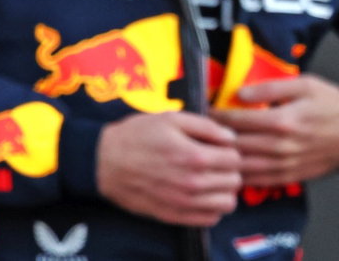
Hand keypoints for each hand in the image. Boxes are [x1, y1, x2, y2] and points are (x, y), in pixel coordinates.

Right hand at [97, 111, 241, 226]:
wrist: (104, 161)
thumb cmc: (135, 136)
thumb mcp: (169, 119)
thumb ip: (205, 126)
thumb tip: (231, 137)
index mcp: (195, 156)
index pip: (235, 158)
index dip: (228, 149)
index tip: (216, 147)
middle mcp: (194, 183)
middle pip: (234, 181)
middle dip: (227, 169)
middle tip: (212, 162)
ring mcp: (185, 203)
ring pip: (227, 203)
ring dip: (223, 190)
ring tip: (208, 179)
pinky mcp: (175, 216)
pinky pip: (210, 219)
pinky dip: (211, 207)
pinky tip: (199, 194)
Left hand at [210, 74, 338, 185]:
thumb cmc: (332, 105)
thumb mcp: (305, 84)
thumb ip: (270, 87)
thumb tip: (239, 94)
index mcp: (283, 121)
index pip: (237, 120)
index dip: (214, 116)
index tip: (201, 110)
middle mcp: (281, 146)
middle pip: (236, 145)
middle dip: (212, 140)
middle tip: (194, 134)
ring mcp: (286, 164)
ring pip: (244, 167)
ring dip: (223, 161)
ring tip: (204, 153)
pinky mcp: (291, 176)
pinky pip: (259, 180)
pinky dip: (240, 177)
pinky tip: (226, 171)